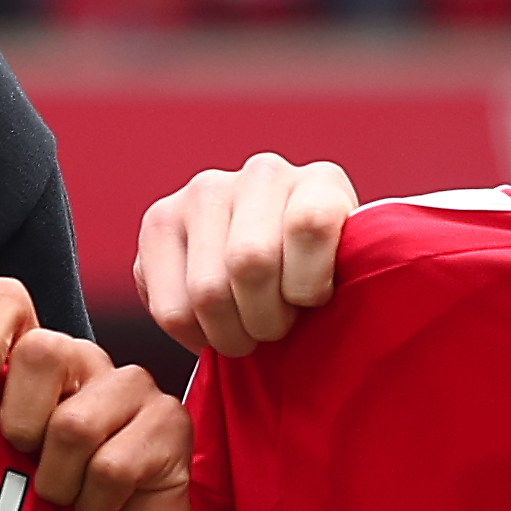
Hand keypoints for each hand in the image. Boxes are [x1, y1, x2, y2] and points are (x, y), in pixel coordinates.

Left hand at [0, 279, 191, 510]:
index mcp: (36, 358)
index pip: (9, 301)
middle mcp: (84, 361)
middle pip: (42, 352)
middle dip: (20, 426)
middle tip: (27, 465)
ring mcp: (133, 387)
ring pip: (74, 423)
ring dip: (57, 484)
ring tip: (63, 503)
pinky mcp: (171, 422)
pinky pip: (112, 466)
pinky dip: (92, 509)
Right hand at [136, 153, 361, 357]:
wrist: (269, 274)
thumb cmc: (318, 286)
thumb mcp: (348, 278)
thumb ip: (352, 278)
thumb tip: (348, 305)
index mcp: (320, 181)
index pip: (310, 225)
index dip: (309, 285)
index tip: (313, 304)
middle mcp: (261, 173)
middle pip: (250, 263)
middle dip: (265, 320)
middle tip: (274, 331)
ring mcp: (203, 192)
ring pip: (207, 291)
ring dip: (229, 334)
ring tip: (245, 332)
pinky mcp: (157, 222)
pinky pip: (171, 308)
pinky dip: (193, 336)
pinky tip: (211, 326)